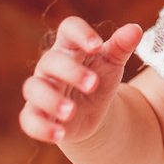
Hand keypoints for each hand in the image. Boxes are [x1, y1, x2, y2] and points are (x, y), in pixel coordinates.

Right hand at [19, 16, 143, 144]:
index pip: (68, 29)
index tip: (97, 45)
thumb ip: (122, 45)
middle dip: (71, 72)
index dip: (80, 33)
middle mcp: (50, 66)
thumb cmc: (100, 78)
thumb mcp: (113, 62)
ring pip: (33, 88)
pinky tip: (59, 134)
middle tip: (93, 84)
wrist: (93, 112)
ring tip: (71, 111)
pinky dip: (41, 127)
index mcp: (71, 47)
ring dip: (51, 99)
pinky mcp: (37, 114)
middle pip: (51, 60)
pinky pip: (28, 119)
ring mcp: (42, 89)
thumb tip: (135, 29)